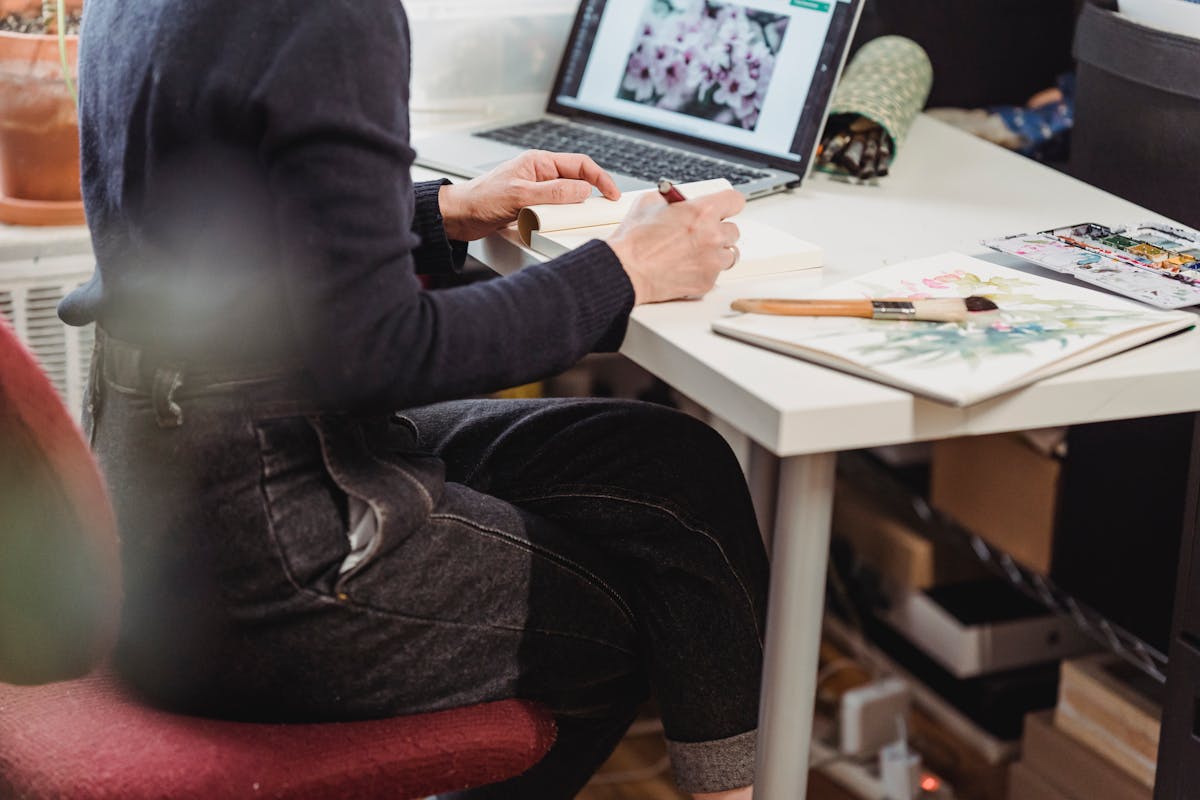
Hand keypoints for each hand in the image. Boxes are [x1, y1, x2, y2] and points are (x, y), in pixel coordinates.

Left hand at [437, 150, 620, 240]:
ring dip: (573, 209)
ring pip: (566, 198)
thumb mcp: (520, 195)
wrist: (458, 216)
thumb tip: (582, 190)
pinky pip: (554, 211)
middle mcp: (539, 175)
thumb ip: (553, 193)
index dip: (600, 178)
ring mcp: (536, 191)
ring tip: (576, 219)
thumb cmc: (480, 199)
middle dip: (590, 195)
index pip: (579, 165)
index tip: (612, 194)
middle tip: (601, 210)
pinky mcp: (530, 207)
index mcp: (539, 162)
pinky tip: (558, 226)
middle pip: (576, 181)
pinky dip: (560, 219)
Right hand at [606, 189, 744, 303]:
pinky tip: (687, 267)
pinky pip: (716, 274)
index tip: (724, 209)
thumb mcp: (649, 203)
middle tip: (700, 235)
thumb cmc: (633, 241)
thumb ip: (673, 200)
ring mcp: (712, 261)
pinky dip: (705, 271)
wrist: (625, 270)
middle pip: (733, 230)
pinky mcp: (707, 281)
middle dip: (718, 231)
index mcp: (702, 211)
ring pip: (729, 254)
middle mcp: (712, 235)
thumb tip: (679, 201)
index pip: (735, 201)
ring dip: (715, 253)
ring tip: (694, 253)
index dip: (728, 205)